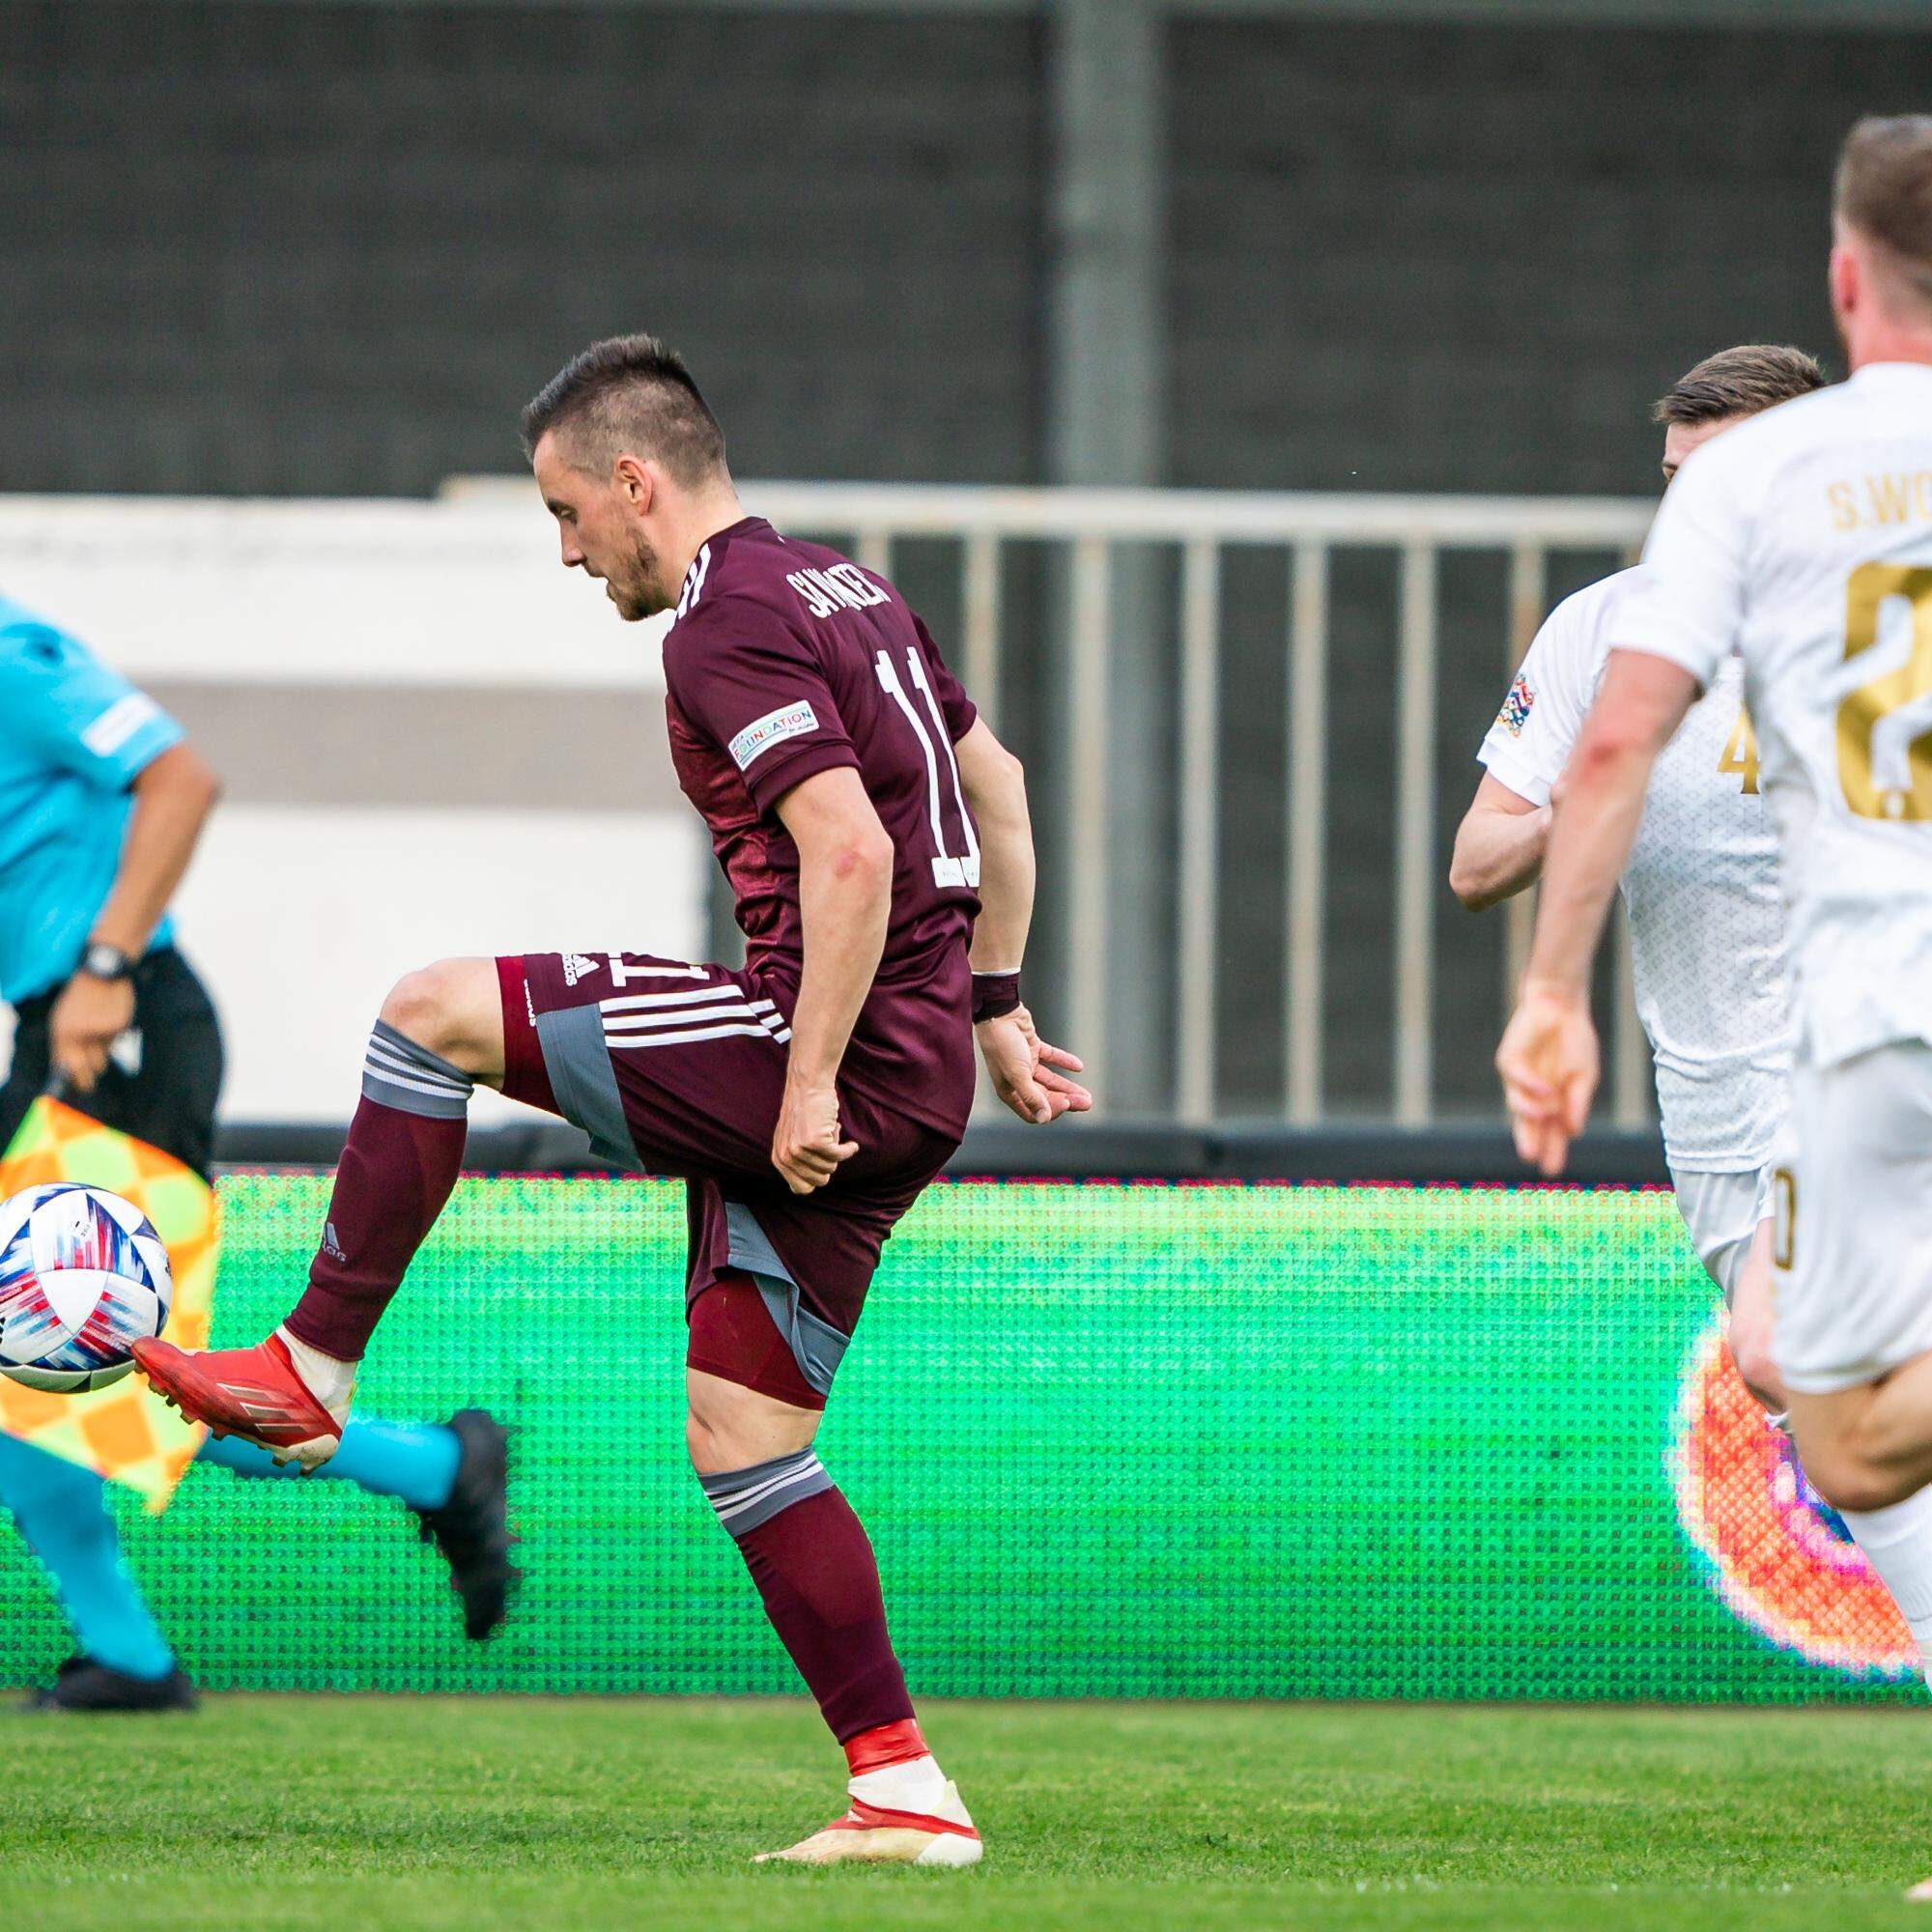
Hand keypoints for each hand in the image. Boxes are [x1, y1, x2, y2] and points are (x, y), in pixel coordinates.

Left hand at [49, 972, 135, 1093]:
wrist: (101, 975)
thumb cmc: (79, 999)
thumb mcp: (64, 1018)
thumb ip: (66, 1042)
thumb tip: (71, 1067)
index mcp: (64, 1032)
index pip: (69, 1065)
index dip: (76, 1079)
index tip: (82, 1087)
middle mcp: (82, 1035)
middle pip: (92, 1066)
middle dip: (93, 1073)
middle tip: (93, 1079)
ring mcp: (102, 1031)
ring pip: (106, 1052)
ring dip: (103, 1047)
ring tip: (99, 1027)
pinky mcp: (120, 1026)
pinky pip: (117, 1040)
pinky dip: (114, 1033)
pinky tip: (109, 1018)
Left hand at [770, 1078, 858, 1194]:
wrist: (808, 1085)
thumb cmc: (805, 1111)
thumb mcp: (791, 1139)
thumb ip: (796, 1162)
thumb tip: (812, 1186)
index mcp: (779, 1160)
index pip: (801, 1189)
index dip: (817, 1177)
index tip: (822, 1162)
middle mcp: (786, 1157)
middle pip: (819, 1181)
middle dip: (829, 1164)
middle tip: (827, 1144)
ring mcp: (800, 1150)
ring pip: (831, 1167)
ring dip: (837, 1150)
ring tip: (830, 1133)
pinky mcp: (816, 1142)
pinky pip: (840, 1155)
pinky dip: (849, 1149)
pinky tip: (850, 1142)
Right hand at [977, 1006, 1090, 1124]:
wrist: (998, 1013)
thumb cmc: (1003, 1045)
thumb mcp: (1017, 1074)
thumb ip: (1031, 1096)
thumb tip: (1044, 1118)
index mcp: (1009, 1091)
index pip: (1033, 1111)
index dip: (1050, 1111)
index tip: (1066, 1103)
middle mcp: (1016, 1080)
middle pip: (1045, 1097)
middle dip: (1066, 1101)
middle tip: (1087, 1103)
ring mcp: (1025, 1064)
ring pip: (1050, 1081)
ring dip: (1068, 1087)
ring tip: (1086, 1095)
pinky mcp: (1032, 1048)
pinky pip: (1051, 1058)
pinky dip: (1064, 1062)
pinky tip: (1078, 1067)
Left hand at [1496, 979, 1598, 1176]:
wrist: (1562, 1008)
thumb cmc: (1575, 1042)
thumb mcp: (1584, 1077)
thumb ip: (1577, 1103)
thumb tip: (1573, 1131)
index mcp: (1553, 1103)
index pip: (1550, 1133)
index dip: (1551, 1150)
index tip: (1553, 1171)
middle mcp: (1533, 1095)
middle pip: (1529, 1124)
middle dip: (1532, 1142)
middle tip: (1535, 1160)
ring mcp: (1519, 1079)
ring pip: (1517, 1102)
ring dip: (1530, 1112)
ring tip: (1545, 1118)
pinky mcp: (1509, 1060)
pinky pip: (1517, 1076)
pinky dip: (1531, 1085)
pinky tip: (1547, 1091)